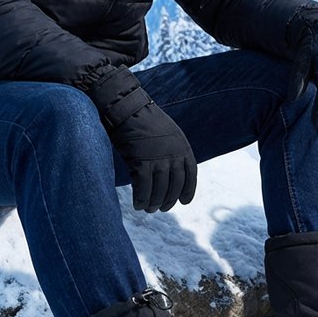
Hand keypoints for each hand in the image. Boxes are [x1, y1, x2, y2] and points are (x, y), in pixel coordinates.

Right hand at [86, 66, 196, 211]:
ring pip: (159, 190)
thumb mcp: (166, 132)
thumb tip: (169, 170)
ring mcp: (158, 159)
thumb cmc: (142, 119)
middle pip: (174, 185)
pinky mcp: (141, 163)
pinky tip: (137, 205)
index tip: (183, 202)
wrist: (126, 108)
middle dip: (169, 200)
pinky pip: (143, 189)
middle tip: (161, 208)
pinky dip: (140, 199)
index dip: (188, 190)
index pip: (190, 174)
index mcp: (182, 146)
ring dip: (154, 203)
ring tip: (148, 208)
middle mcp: (173, 154)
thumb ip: (171, 150)